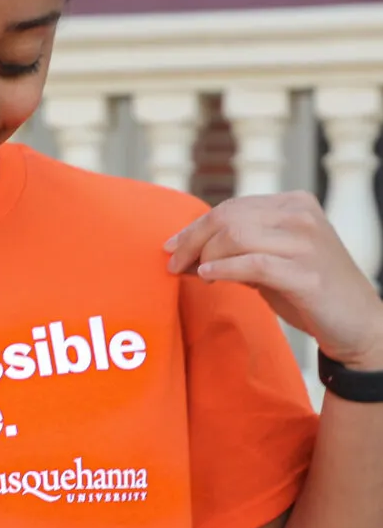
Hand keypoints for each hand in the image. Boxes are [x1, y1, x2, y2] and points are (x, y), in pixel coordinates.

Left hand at [164, 192, 382, 369]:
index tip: (170, 247)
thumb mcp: (269, 261)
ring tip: (195, 275)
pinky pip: (252, 264)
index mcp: (294, 204)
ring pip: (236, 237)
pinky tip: (207, 278)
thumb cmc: (307, 292)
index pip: (231, 207)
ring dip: (205, 257)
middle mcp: (301, 216)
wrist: (356, 323)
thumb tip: (182, 252)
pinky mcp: (307, 274)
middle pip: (228, 218)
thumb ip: (234, 251)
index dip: (195, 227)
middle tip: (173, 264)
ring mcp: (306, 243)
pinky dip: (223, 269)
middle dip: (192, 241)